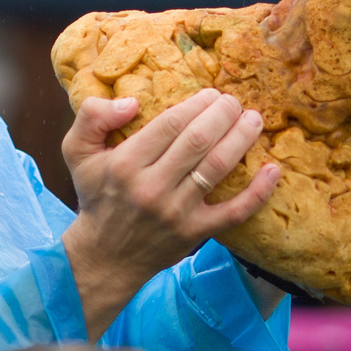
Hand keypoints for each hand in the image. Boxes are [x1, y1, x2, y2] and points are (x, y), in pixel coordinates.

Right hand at [62, 89, 278, 341]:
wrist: (105, 256)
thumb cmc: (97, 196)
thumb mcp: (77, 152)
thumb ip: (92, 117)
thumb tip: (132, 102)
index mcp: (125, 164)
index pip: (170, 124)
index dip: (197, 104)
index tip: (211, 93)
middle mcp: (152, 188)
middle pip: (199, 140)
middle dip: (223, 114)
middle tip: (234, 102)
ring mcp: (177, 213)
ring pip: (218, 168)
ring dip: (242, 138)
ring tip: (254, 120)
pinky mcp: (196, 233)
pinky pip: (235, 212)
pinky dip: (259, 191)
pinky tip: (273, 170)